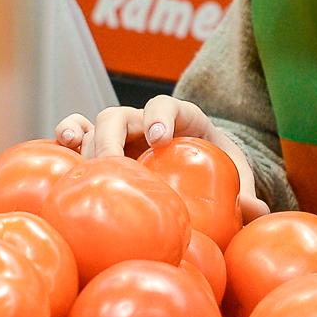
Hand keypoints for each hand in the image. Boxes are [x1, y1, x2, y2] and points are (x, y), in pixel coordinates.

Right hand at [52, 94, 262, 219]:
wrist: (200, 168)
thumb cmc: (218, 169)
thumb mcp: (235, 175)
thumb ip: (245, 192)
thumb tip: (256, 211)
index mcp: (183, 119)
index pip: (168, 105)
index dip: (160, 116)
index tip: (160, 138)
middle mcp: (146, 121)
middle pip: (121, 115)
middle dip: (114, 136)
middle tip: (114, 165)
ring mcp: (122, 134)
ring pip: (96, 125)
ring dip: (86, 140)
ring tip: (82, 160)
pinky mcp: (104, 149)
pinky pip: (79, 136)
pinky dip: (67, 137)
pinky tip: (61, 151)